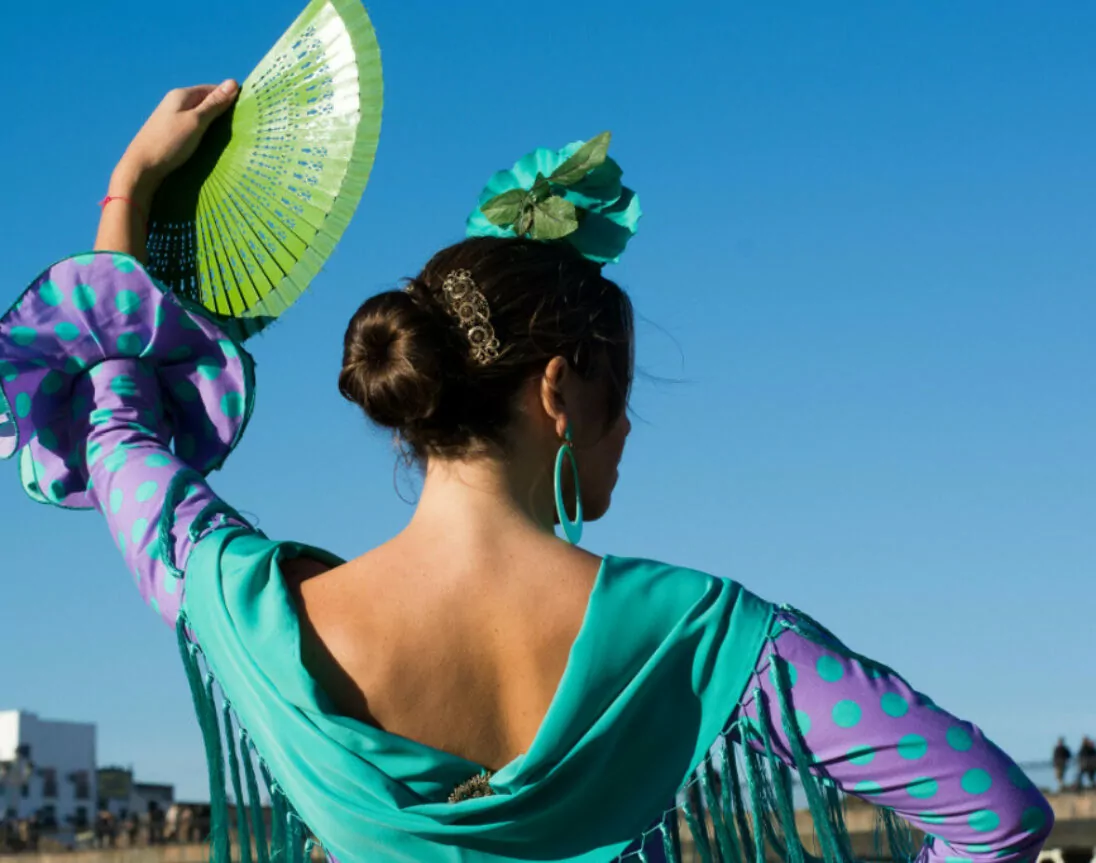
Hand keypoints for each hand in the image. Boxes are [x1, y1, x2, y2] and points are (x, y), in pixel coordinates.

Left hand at [110, 81, 239, 205]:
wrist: (142, 166)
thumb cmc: (171, 142)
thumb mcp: (196, 121)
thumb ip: (214, 103)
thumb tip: (233, 82)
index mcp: (181, 95)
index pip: (212, 89)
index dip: (228, 98)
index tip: (244, 112)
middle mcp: (175, 102)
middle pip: (205, 101)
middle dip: (221, 111)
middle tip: (237, 127)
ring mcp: (171, 117)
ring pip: (199, 115)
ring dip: (212, 124)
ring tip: (225, 137)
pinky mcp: (170, 132)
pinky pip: (192, 126)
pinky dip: (203, 132)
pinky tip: (208, 143)